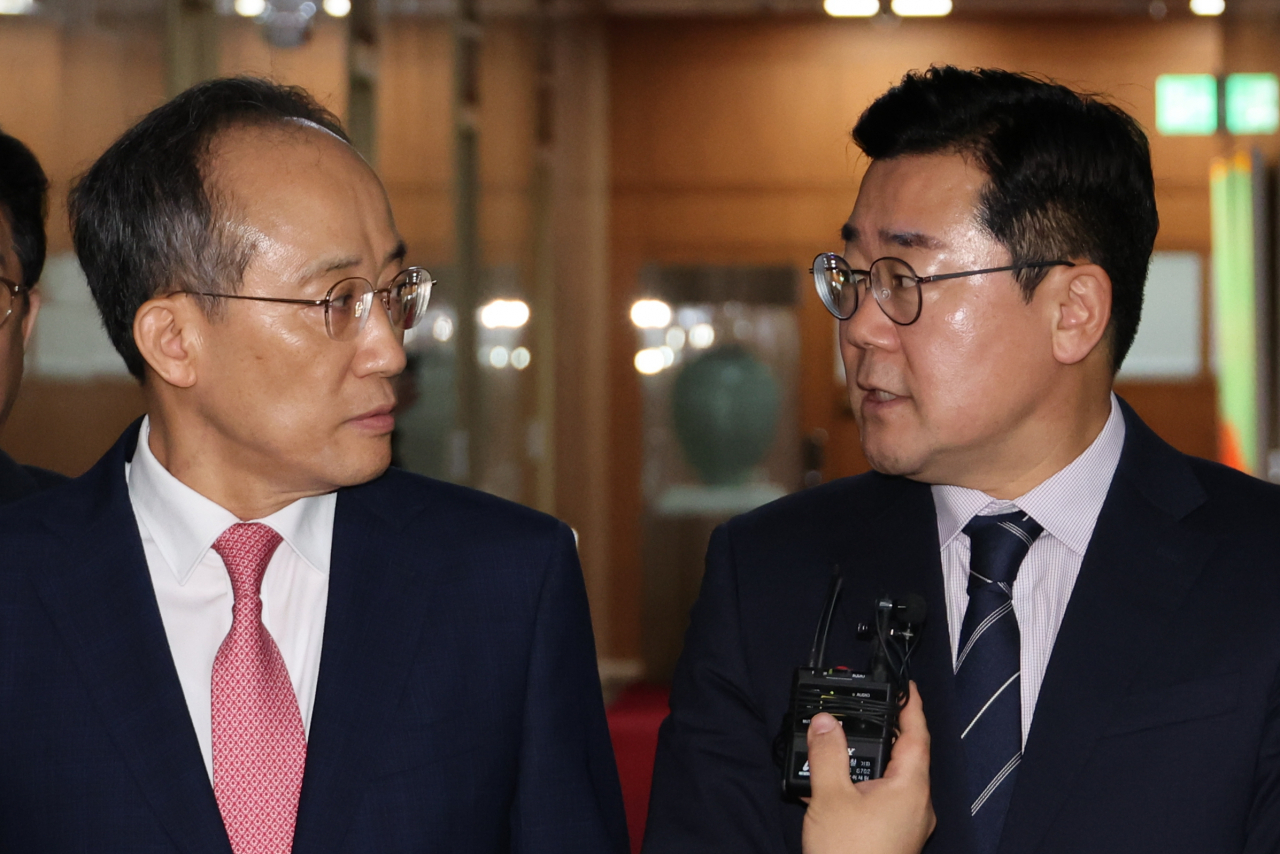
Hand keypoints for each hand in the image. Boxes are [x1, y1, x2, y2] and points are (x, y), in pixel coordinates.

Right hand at [801, 681, 935, 853]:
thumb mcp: (831, 797)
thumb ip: (827, 754)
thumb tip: (825, 722)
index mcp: (911, 788)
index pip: (918, 734)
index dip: (912, 706)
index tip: (908, 685)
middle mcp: (917, 805)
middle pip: (905, 756)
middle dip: (883, 732)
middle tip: (865, 710)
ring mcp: (907, 825)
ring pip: (891, 780)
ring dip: (866, 762)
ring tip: (838, 749)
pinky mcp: (894, 839)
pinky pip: (882, 801)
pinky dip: (862, 787)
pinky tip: (832, 788)